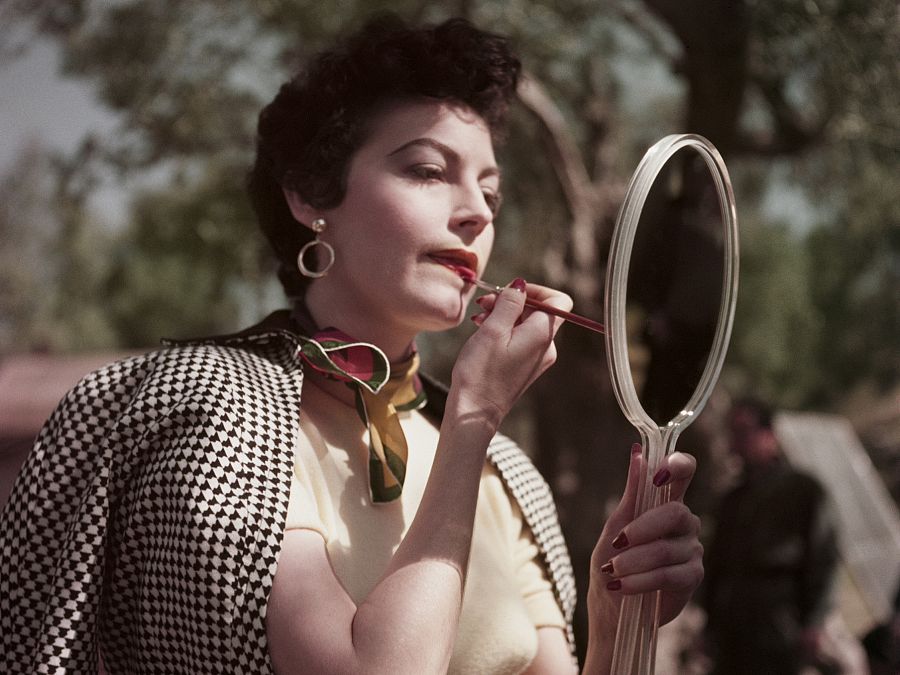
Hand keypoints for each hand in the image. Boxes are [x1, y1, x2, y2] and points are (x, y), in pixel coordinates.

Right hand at [450, 279, 571, 427]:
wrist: (474, 412)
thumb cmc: (481, 372)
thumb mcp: (492, 330)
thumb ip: (509, 303)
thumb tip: (520, 285)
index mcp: (542, 335)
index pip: (558, 301)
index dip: (537, 290)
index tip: (511, 292)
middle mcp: (546, 347)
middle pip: (539, 311)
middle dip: (512, 301)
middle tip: (483, 303)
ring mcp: (537, 359)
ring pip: (526, 324)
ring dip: (503, 315)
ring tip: (478, 319)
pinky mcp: (525, 367)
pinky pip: (520, 339)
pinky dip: (503, 330)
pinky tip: (483, 332)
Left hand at [588, 446, 703, 633]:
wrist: (612, 603)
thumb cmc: (613, 558)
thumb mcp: (616, 523)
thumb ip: (632, 492)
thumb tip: (638, 453)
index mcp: (665, 501)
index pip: (684, 472)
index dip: (678, 465)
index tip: (659, 474)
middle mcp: (684, 522)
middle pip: (675, 513)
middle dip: (642, 528)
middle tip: (617, 543)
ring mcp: (692, 548)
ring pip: (665, 549)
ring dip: (632, 561)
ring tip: (612, 571)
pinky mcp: (693, 576)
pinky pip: (669, 574)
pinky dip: (640, 580)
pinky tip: (622, 586)